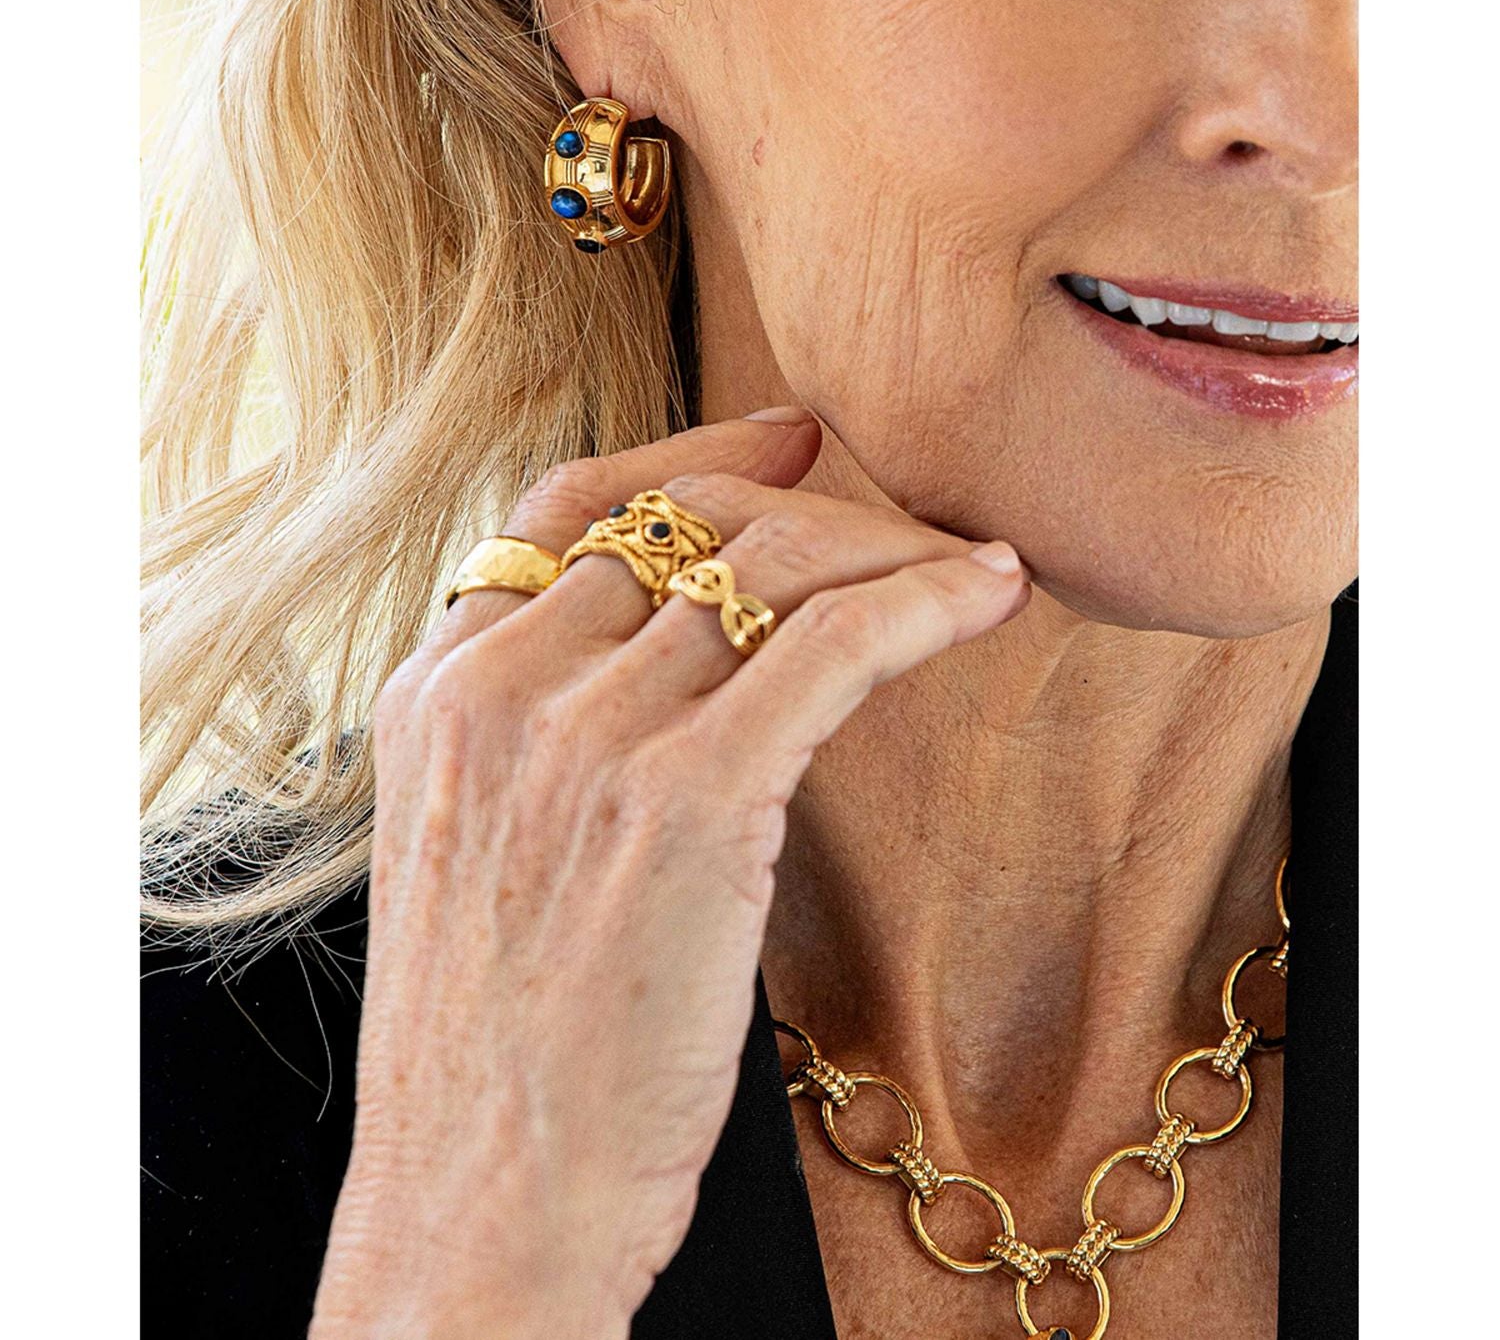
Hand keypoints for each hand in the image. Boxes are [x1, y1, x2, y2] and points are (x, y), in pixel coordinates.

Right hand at [309, 407, 1030, 1339]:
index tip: (790, 436)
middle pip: (688, 521)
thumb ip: (548, 736)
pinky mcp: (687, 799)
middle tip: (909, 527)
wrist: (477, 1212)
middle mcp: (502, 689)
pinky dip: (927, 602)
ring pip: (772, 566)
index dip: (691, 449)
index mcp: (437, 693)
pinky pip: (834, 644)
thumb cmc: (501, 1057)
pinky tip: (988, 598)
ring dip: (891, 550)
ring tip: (967, 568)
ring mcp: (587, 738)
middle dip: (818, 507)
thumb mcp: (482, 856)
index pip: (567, 504)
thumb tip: (688, 659)